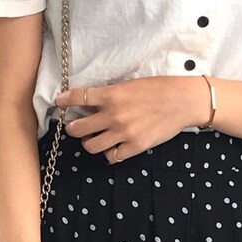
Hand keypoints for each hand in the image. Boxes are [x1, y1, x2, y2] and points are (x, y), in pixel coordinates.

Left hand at [53, 75, 211, 163]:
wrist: (182, 101)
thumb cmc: (158, 89)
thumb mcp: (130, 85)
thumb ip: (109, 95)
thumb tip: (89, 103)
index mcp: (112, 95)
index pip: (79, 98)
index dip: (64, 101)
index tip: (58, 102)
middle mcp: (114, 115)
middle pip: (78, 128)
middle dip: (73, 128)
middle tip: (74, 127)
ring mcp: (123, 133)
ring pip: (91, 146)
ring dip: (88, 142)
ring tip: (92, 138)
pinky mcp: (135, 146)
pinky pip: (111, 156)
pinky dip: (109, 153)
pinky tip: (112, 146)